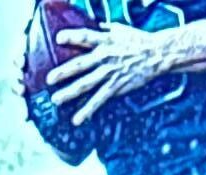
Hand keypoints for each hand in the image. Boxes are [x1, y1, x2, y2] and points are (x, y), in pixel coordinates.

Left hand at [47, 24, 174, 114]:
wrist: (156, 54)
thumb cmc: (139, 41)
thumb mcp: (121, 29)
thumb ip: (106, 29)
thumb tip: (98, 24)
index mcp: (105, 40)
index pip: (85, 36)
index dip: (72, 36)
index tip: (58, 38)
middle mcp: (104, 57)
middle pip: (80, 64)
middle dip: (63, 72)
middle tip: (48, 79)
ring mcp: (109, 73)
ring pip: (86, 84)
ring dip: (69, 93)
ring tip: (56, 100)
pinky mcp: (116, 86)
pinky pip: (99, 100)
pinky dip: (87, 110)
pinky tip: (76, 119)